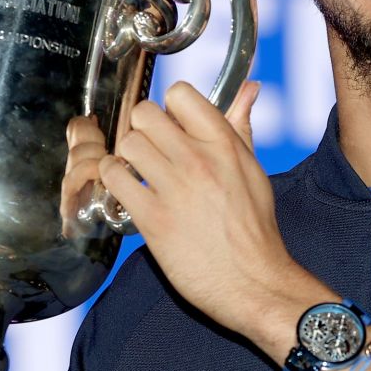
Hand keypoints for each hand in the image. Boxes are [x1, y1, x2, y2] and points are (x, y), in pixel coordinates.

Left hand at [88, 82, 327, 361]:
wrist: (254, 282)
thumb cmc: (255, 229)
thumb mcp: (254, 169)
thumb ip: (241, 126)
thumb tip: (249, 88)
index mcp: (225, 144)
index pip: (179, 94)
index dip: (170, 108)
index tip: (172, 126)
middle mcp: (199, 160)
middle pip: (145, 114)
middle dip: (143, 129)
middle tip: (150, 150)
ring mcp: (175, 189)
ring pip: (127, 143)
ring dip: (127, 156)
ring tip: (138, 172)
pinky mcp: (153, 219)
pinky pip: (115, 179)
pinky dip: (115, 182)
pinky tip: (129, 192)